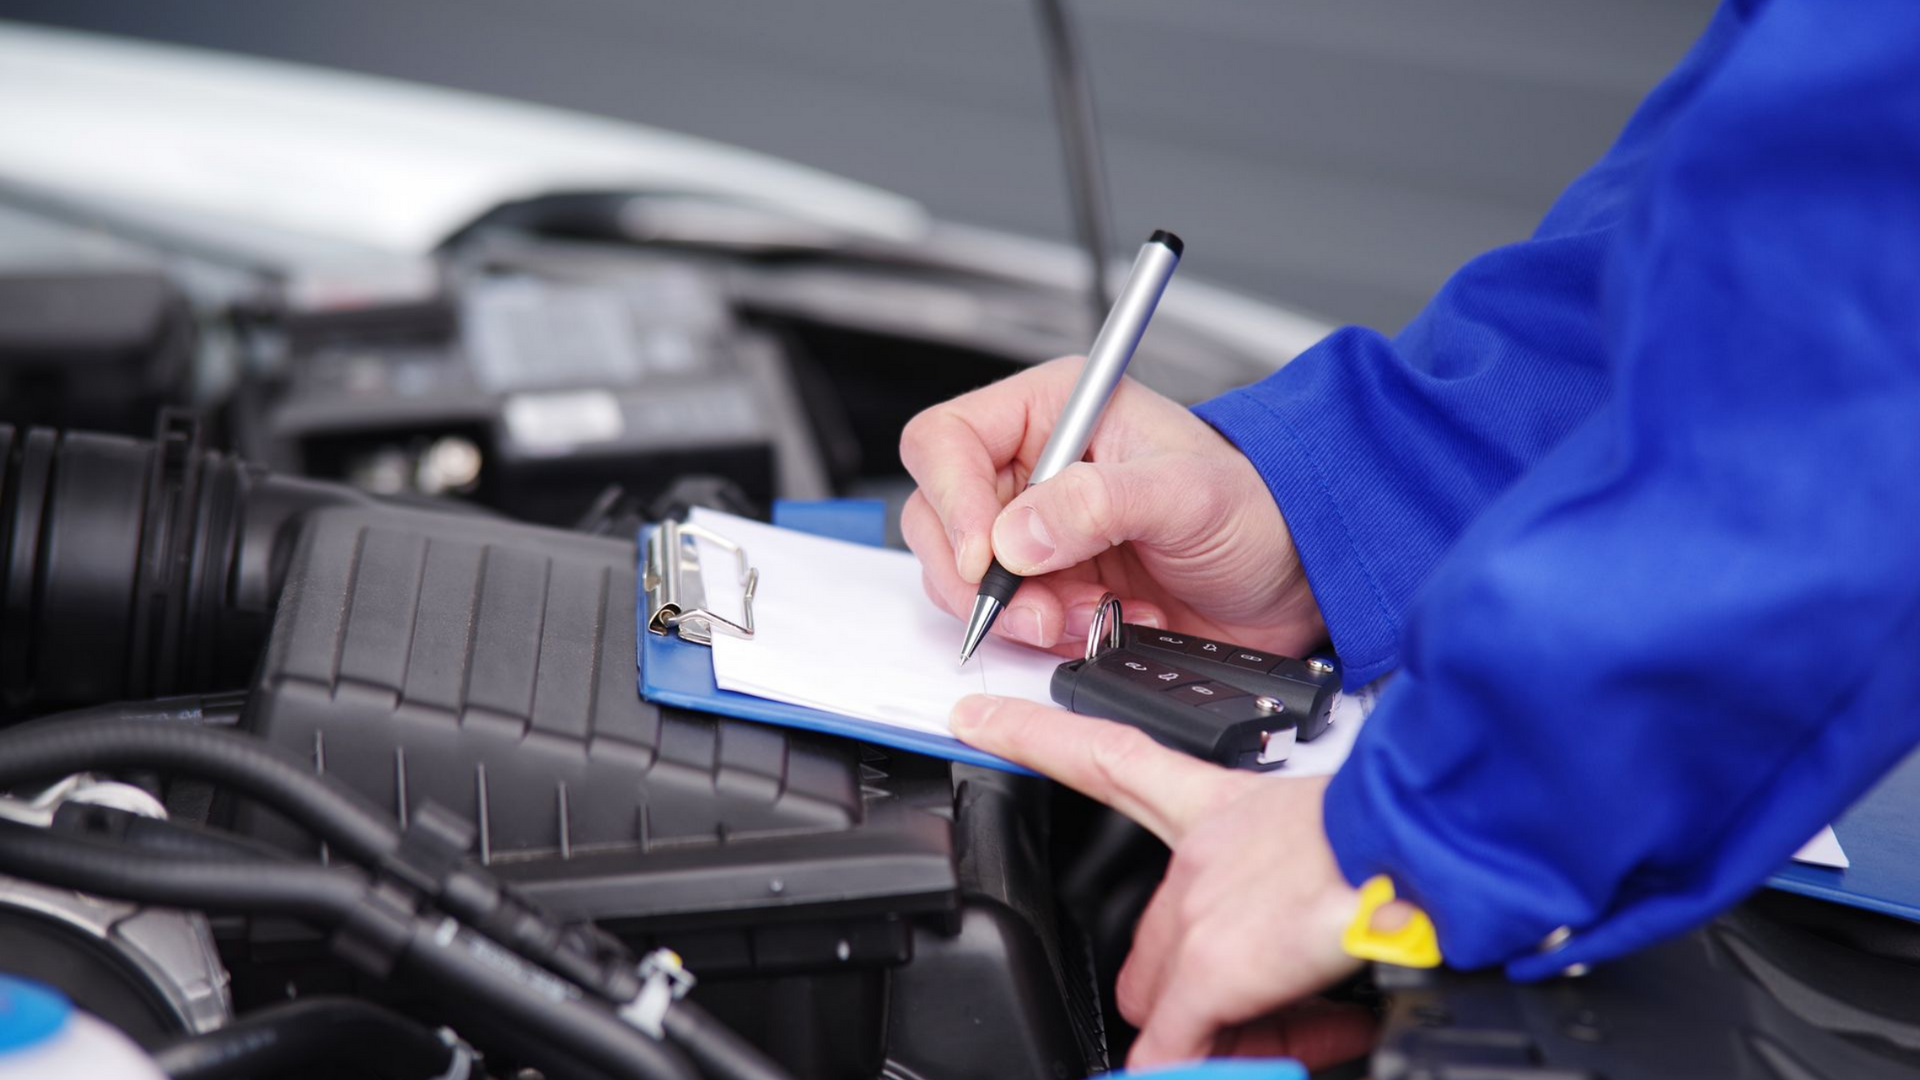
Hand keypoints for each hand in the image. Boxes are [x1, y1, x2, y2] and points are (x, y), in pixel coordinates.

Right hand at [899, 357, 1322, 655]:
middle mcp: (1031, 467)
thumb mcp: (1186, 492)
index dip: (952, 500)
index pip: (947, 440)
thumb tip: (1014, 538)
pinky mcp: (1045, 586)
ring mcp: (1033, 531)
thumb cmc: (1255, 508)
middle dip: (979, 577)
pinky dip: (1038, 635)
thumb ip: (1098, 504)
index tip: (983, 558)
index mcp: (1053, 411)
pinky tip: (1092, 626)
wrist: (1293, 578)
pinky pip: (1003, 618)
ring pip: (960, 576)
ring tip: (1080, 617)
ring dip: (1014, 613)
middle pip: (937, 516)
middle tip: (1036, 609)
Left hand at [949, 694, 1375, 1069]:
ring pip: (1167, 996)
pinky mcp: (1208, 966)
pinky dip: (1190, 1067)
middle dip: (1190, 988)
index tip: (977, 714)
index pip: (1105, 753)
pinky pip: (1172, 1044)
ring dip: (1222, 1030)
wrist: (1431, 846)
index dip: (1034, 734)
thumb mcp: (1332, 851)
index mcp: (1222, 804)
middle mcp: (1197, 849)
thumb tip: (1308, 969)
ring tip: (1299, 1030)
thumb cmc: (1404, 839)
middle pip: (1149, 938)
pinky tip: (1214, 1068)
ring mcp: (1197, 908)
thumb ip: (1292, 897)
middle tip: (1260, 1009)